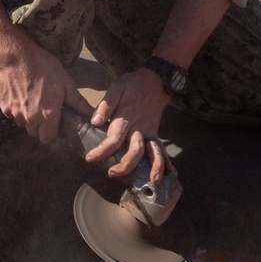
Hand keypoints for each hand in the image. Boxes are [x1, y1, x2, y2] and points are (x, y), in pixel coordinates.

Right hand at [0, 33, 92, 144]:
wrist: (16, 55)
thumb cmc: (44, 67)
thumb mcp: (65, 82)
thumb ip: (78, 102)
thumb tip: (93, 115)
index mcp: (48, 115)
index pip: (48, 139)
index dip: (51, 133)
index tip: (53, 123)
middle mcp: (30, 119)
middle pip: (35, 133)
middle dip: (40, 126)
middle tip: (44, 108)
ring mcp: (15, 114)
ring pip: (23, 124)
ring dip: (27, 117)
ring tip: (32, 99)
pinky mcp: (3, 107)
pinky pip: (12, 115)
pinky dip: (16, 109)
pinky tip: (20, 94)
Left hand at [84, 68, 173, 183]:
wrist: (156, 80)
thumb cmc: (133, 84)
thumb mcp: (117, 87)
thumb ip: (106, 104)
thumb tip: (95, 121)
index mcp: (126, 117)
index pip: (114, 138)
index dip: (102, 150)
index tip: (90, 159)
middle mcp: (139, 127)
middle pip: (134, 150)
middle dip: (125, 165)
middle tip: (112, 173)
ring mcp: (149, 131)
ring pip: (153, 151)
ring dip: (154, 167)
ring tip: (153, 182)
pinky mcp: (155, 132)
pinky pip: (161, 148)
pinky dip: (166, 161)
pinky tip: (170, 173)